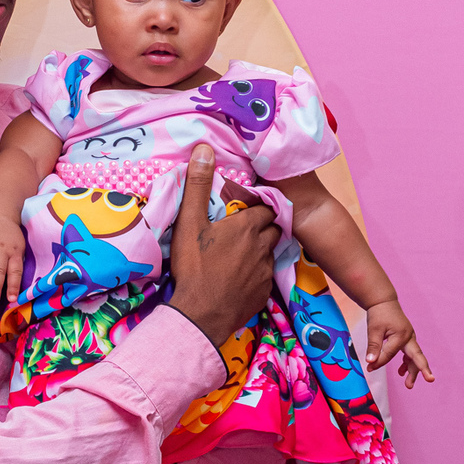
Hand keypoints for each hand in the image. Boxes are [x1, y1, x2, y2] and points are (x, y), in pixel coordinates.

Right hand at [169, 146, 278, 347]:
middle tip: (246, 229)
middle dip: (264, 226)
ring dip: (261, 251)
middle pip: (273, 229)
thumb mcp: (189, 223)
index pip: (266, 207)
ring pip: (270, 254)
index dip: (260, 205)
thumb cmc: (194, 267)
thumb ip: (197, 185)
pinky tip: (240, 278)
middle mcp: (262, 247)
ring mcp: (265, 272)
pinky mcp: (262, 294)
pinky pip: (265, 278)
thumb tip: (204, 148)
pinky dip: (256, 275)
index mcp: (246, 227)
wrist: (200, 315)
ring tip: (242, 254)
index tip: (249, 206)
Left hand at [366, 298, 434, 387]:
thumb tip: (370, 362)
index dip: (379, 362)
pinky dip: (407, 363)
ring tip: (408, 384)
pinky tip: (402, 371)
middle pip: (416, 357)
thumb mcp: (373, 330)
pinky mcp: (406, 339)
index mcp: (401, 335)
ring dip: (412, 370)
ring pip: (414, 357)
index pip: (389, 354)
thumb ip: (373, 346)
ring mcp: (409, 338)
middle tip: (426, 381)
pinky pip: (410, 353)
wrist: (383, 302)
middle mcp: (409, 337)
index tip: (369, 367)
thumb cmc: (379, 314)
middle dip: (420, 370)